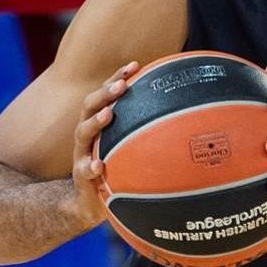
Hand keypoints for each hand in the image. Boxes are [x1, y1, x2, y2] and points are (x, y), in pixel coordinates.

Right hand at [71, 61, 138, 226]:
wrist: (90, 201)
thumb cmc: (116, 167)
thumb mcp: (129, 147)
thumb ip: (147, 131)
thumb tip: (185, 114)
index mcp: (100, 122)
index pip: (106, 94)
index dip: (118, 77)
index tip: (135, 65)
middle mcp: (88, 134)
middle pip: (90, 106)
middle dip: (105, 93)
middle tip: (122, 86)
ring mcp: (81, 153)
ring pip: (82, 133)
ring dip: (95, 122)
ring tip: (108, 114)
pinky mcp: (81, 176)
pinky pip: (83, 170)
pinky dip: (90, 167)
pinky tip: (99, 166)